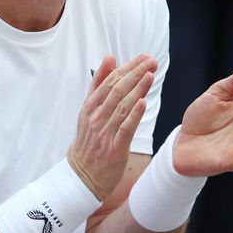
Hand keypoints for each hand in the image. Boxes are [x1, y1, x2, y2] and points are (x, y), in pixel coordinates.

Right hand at [67, 54, 156, 199]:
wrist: (82, 174)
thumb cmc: (89, 140)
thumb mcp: (89, 109)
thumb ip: (99, 84)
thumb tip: (110, 58)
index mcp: (89, 107)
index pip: (109, 82)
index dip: (127, 68)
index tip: (143, 58)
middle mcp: (95, 118)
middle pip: (116, 91)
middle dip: (135, 74)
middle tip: (151, 61)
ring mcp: (103, 133)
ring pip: (121, 107)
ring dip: (137, 90)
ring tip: (150, 75)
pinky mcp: (114, 149)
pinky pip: (124, 129)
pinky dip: (133, 115)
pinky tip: (143, 103)